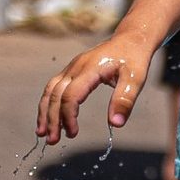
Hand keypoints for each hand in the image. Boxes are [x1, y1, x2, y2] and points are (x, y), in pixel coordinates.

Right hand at [38, 33, 155, 143]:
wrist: (131, 38)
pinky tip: (49, 117)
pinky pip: (54, 87)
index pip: (71, 95)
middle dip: (52, 119)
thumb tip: (115, 124)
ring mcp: (72, 67)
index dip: (68, 116)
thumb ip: (125, 100)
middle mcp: (76, 67)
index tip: (73, 133)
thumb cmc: (134, 58)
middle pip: (56, 94)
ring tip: (43, 133)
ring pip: (50, 90)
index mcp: (90, 69)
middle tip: (52, 141)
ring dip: (45, 112)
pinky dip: (49, 103)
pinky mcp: (72, 70)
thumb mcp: (136, 79)